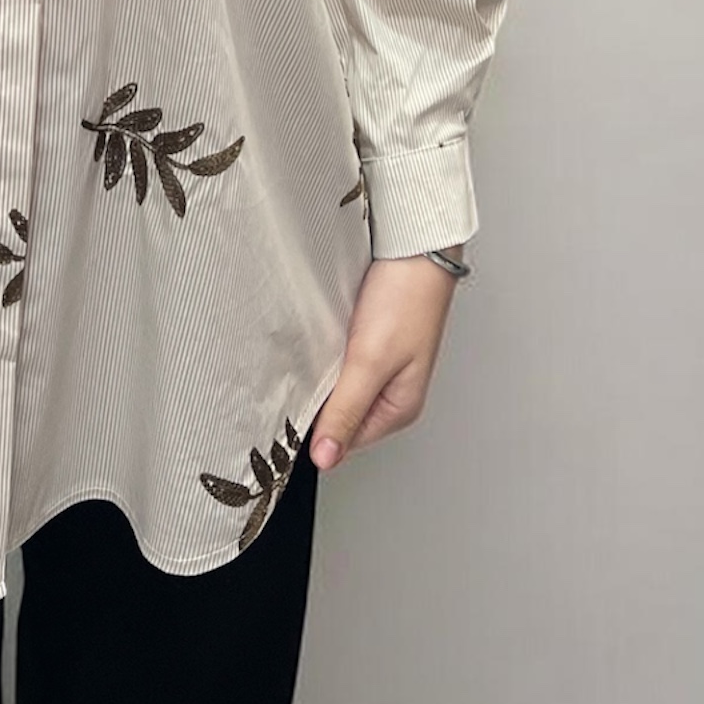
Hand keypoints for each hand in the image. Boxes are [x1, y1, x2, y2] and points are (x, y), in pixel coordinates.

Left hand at [307, 252, 461, 470]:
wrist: (413, 245)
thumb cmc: (407, 297)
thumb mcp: (371, 361)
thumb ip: (346, 409)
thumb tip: (325, 458)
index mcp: (399, 408)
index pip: (345, 440)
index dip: (316, 429)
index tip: (289, 415)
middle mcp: (391, 390)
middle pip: (340, 412)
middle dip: (316, 400)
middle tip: (295, 380)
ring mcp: (380, 362)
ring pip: (337, 383)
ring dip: (320, 373)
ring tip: (310, 355)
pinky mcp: (369, 337)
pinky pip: (339, 357)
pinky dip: (325, 351)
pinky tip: (318, 338)